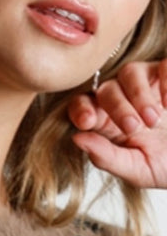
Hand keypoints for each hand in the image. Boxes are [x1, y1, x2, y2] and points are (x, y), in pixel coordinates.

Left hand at [68, 60, 166, 187]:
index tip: (87, 121)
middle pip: (106, 89)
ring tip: (153, 120)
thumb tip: (76, 138)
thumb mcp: (136, 170)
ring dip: (138, 95)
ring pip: (130, 72)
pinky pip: (164, 65)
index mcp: (109, 124)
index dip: (80, 109)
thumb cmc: (166, 167)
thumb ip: (106, 157)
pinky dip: (165, 80)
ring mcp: (149, 85)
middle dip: (117, 108)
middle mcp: (124, 101)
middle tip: (133, 128)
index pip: (83, 106)